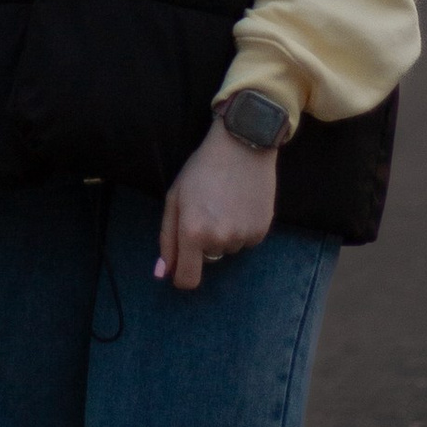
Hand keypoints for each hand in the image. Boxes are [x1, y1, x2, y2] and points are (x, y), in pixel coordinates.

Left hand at [156, 118, 277, 289]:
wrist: (242, 146)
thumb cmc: (201, 169)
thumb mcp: (175, 199)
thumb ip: (167, 239)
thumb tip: (164, 273)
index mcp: (192, 232)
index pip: (187, 279)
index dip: (182, 276)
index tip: (183, 265)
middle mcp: (219, 239)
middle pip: (208, 259)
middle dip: (204, 243)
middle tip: (207, 211)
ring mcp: (243, 237)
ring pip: (227, 248)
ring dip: (224, 234)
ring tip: (226, 203)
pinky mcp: (262, 232)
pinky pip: (246, 241)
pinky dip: (242, 228)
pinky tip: (241, 204)